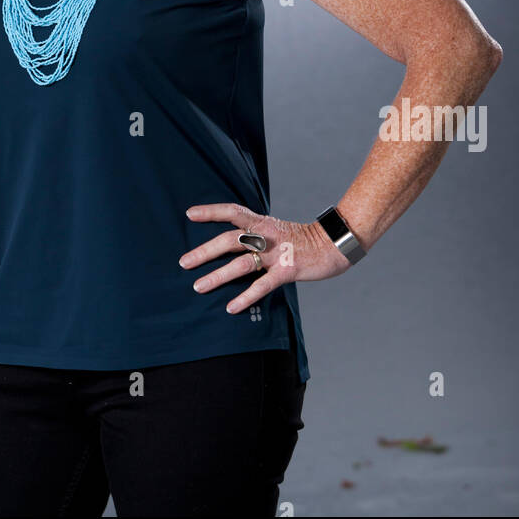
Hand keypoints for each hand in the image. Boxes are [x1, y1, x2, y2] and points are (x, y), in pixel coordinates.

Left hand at [179, 203, 351, 313]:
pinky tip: (231, 307)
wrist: (334, 244)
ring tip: (198, 287)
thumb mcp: (276, 230)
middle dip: (205, 251)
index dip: (211, 211)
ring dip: (218, 276)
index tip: (189, 214)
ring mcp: (277, 253)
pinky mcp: (288, 271)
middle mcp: (267, 235)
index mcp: (263, 222)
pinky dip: (245, 296)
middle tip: (184, 262)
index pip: (233, 211)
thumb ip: (255, 234)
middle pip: (230, 240)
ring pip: (241, 263)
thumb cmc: (301, 240)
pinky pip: (262, 285)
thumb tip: (230, 243)